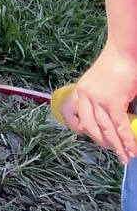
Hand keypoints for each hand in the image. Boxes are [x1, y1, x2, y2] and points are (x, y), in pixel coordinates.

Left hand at [62, 46, 136, 162]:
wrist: (124, 52)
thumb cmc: (118, 66)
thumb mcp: (105, 84)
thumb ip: (105, 100)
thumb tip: (115, 117)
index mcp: (81, 91)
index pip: (79, 116)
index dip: (86, 131)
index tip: (97, 139)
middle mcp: (85, 96)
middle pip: (91, 126)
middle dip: (105, 143)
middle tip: (116, 154)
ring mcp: (97, 99)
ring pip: (106, 129)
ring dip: (117, 146)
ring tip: (126, 157)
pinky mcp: (112, 101)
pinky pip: (119, 125)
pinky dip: (126, 139)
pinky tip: (132, 149)